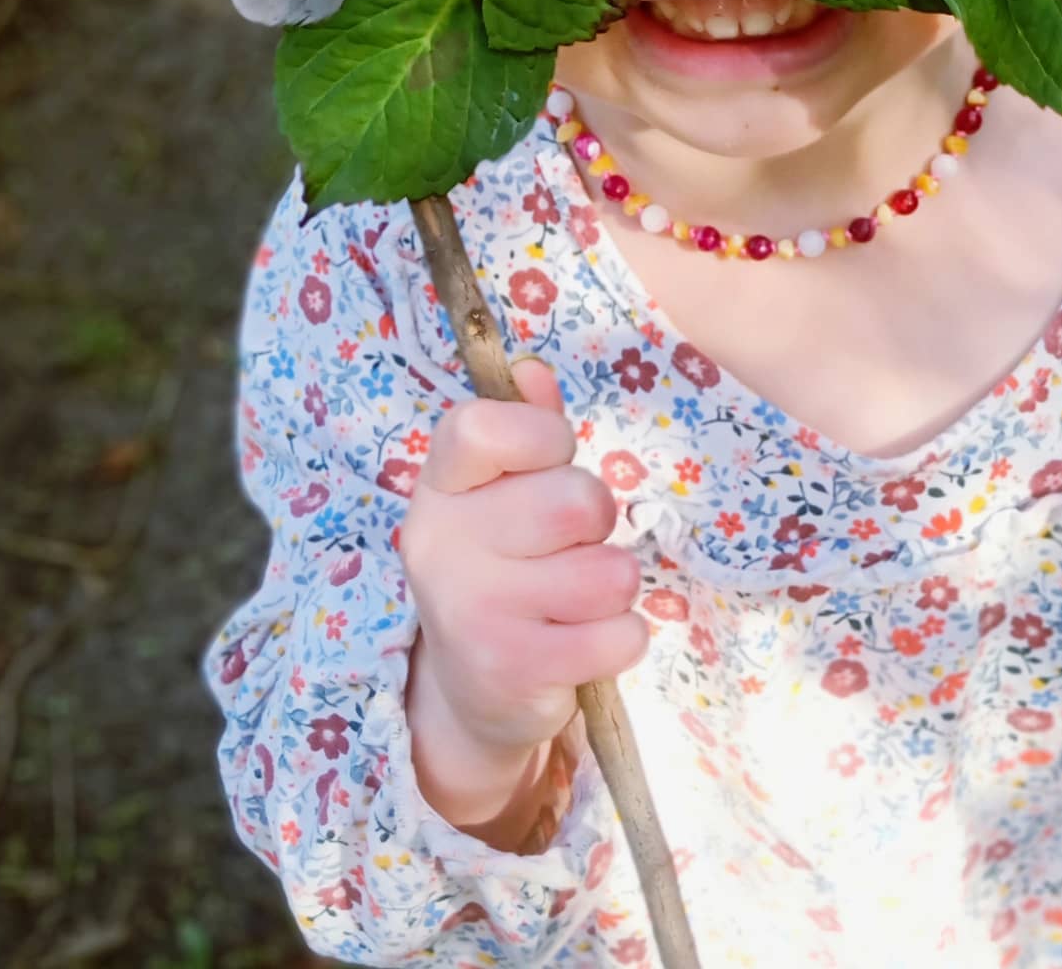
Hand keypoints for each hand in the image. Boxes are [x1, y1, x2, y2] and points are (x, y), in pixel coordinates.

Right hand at [402, 358, 648, 769]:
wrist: (469, 691)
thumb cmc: (503, 565)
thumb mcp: (502, 492)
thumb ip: (524, 425)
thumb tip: (532, 370)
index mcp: (439, 487)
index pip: (483, 427)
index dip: (542, 436)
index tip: (551, 461)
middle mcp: (443, 544)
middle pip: (577, 501)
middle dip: (598, 524)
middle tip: (570, 546)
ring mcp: (474, 611)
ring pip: (611, 572)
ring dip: (614, 586)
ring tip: (577, 599)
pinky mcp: (513, 670)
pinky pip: (622, 633)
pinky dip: (622, 637)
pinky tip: (583, 643)